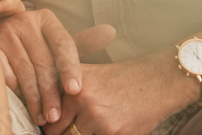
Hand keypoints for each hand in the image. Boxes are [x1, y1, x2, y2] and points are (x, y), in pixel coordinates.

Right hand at [0, 10, 114, 127]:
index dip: (71, 68)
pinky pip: (6, 73)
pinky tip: (23, 106)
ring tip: (43, 118)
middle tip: (56, 116)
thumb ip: (78, 43)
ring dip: (35, 99)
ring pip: (26, 71)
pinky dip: (16, 92)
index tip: (75, 90)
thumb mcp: (53, 43)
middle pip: (44, 61)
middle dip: (52, 92)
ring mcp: (5, 31)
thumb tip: (109, 32)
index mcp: (46, 19)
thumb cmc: (31, 46)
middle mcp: (25, 20)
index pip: (64, 44)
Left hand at [43, 49, 195, 134]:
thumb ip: (62, 88)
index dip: (47, 124)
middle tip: (63, 130)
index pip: (47, 115)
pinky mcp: (116, 133)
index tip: (45, 126)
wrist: (158, 81)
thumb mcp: (88, 73)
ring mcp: (99, 119)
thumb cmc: (121, 78)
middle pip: (57, 132)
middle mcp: (82, 99)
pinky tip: (108, 128)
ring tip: (97, 121)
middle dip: (61, 133)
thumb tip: (43, 115)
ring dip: (81, 134)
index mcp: (72, 84)